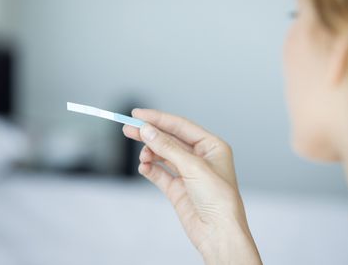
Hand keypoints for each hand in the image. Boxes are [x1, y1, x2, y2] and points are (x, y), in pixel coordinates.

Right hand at [123, 109, 261, 264]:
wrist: (218, 233)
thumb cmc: (218, 198)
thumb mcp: (193, 167)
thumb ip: (167, 147)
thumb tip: (147, 130)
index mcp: (211, 146)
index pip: (181, 126)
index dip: (158, 119)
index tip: (138, 114)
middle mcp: (200, 157)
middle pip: (170, 139)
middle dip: (150, 134)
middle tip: (129, 129)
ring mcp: (188, 173)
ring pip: (164, 155)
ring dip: (150, 153)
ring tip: (143, 156)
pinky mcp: (178, 188)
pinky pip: (160, 173)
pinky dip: (150, 169)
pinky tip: (144, 167)